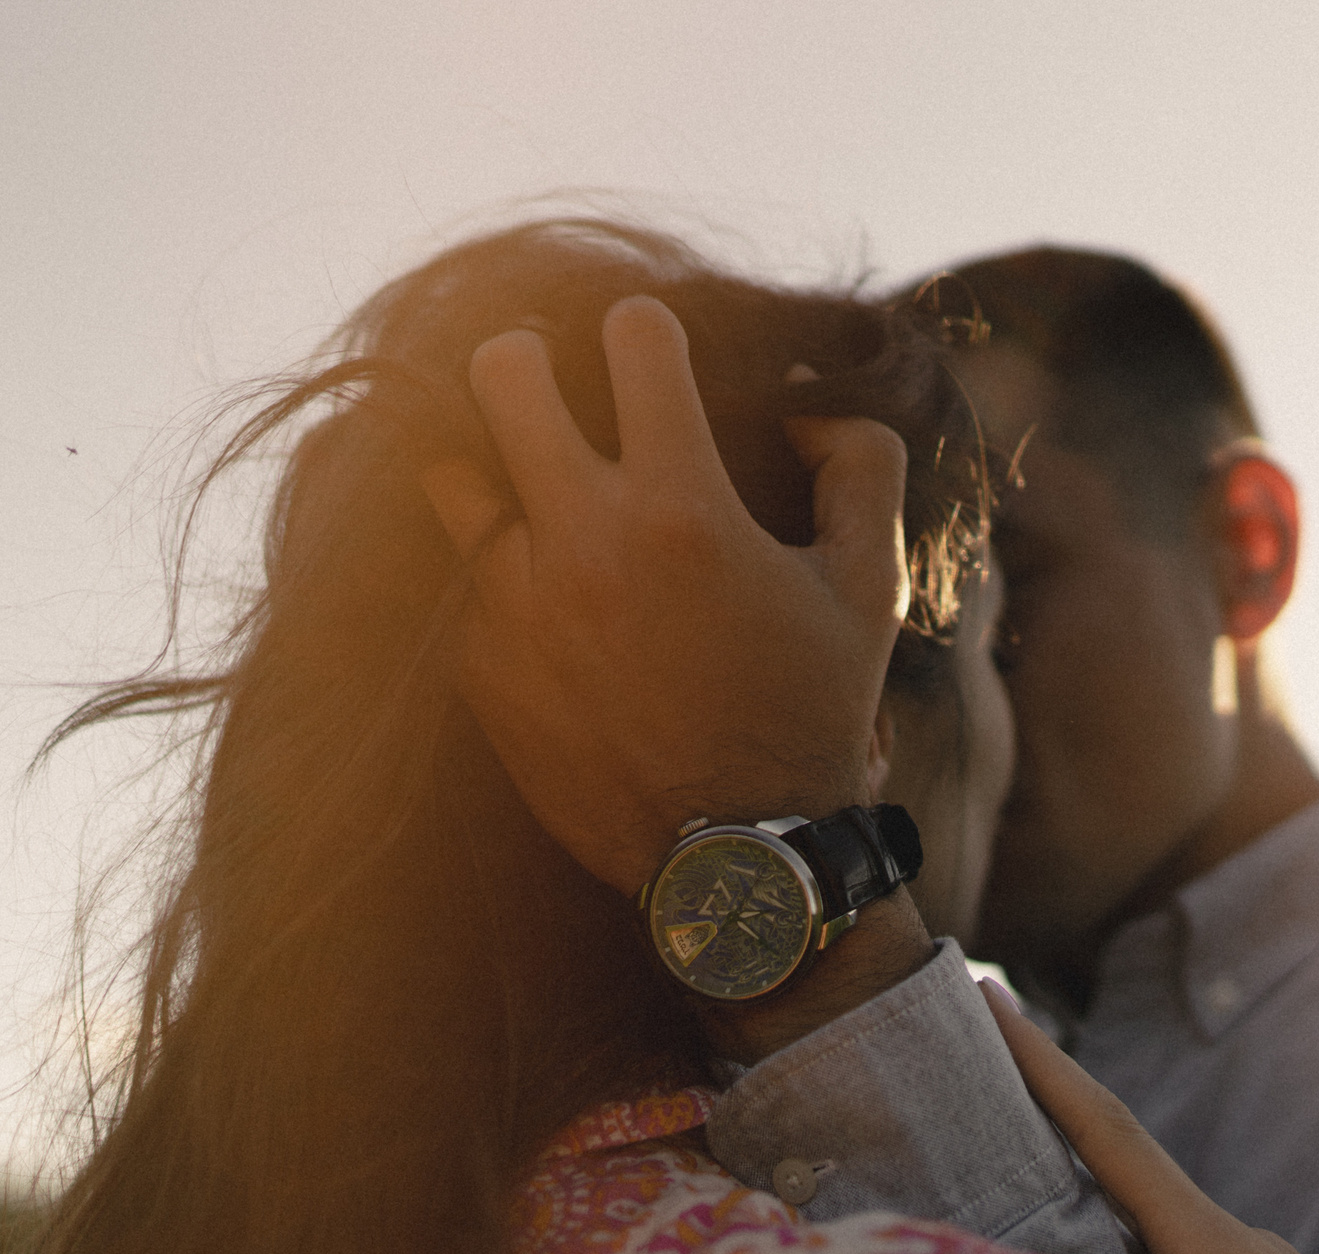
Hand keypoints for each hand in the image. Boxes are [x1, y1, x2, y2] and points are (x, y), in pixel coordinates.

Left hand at [422, 295, 912, 898]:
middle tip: (553, 381)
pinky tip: (540, 590)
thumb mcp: (871, 589)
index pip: (632, 337)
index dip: (647, 327)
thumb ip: (861, 467)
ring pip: (448, 471)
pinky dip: (492, 565)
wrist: (731, 861)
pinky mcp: (477, 664)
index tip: (654, 353)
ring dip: (490, 462)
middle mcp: (581, 539)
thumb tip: (809, 402)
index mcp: (681, 505)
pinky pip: (456, 576)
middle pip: (499, 372)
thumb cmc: (810, 716)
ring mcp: (514, 602)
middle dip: (528, 357)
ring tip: (530, 485)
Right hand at [981, 981, 1318, 1253]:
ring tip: (1021, 1156)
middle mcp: (1238, 1246)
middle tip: (981, 1055)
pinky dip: (1124, 1244)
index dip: (1042, 1065)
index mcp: (1217, 1245)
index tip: (987, 994)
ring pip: (1150, 1216)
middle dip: (1049, 1105)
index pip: (1109, 1134)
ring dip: (1086, 1179)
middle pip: (1122, 1156)